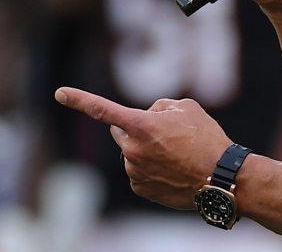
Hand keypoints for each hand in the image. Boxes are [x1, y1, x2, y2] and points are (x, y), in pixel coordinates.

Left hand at [55, 87, 232, 208]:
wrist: (222, 179)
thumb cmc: (207, 139)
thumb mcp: (187, 108)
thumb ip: (160, 106)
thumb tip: (149, 116)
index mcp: (141, 125)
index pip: (102, 109)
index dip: (79, 99)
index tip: (59, 93)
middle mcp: (132, 149)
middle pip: (121, 131)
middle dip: (134, 128)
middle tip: (163, 133)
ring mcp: (134, 171)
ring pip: (131, 152)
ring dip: (145, 149)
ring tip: (176, 155)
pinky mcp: (140, 188)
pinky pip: (138, 171)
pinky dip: (150, 168)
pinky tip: (172, 170)